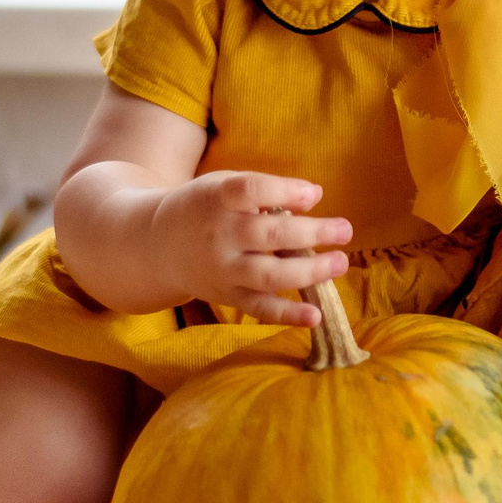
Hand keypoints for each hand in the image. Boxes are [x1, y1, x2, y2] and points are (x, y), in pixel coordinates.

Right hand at [149, 171, 349, 325]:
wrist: (156, 244)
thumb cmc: (205, 208)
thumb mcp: (223, 187)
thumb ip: (264, 191)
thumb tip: (315, 197)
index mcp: (217, 199)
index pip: (251, 191)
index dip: (286, 191)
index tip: (315, 194)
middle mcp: (219, 235)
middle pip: (268, 235)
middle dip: (312, 233)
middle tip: (345, 230)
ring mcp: (223, 270)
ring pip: (268, 275)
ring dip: (309, 271)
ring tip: (340, 263)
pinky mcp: (227, 296)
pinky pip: (258, 308)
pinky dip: (287, 315)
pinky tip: (315, 315)